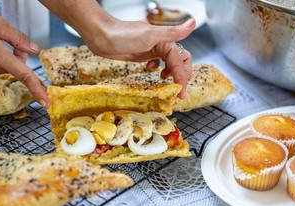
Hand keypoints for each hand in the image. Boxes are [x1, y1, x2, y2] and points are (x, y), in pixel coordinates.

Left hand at [39, 0, 194, 98]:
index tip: (180, 93)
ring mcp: (152, 49)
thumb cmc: (121, 35)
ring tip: (166, 81)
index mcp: (165, 40)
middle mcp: (161, 44)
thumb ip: (172, 32)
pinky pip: (157, 62)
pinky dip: (158, 69)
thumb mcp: (149, 35)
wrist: (101, 35)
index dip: (182, 77)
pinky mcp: (143, 54)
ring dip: (171, 73)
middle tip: (177, 92)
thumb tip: (193, 23)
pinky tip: (151, 71)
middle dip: (180, 76)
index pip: (180, 61)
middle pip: (179, 61)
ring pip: (169, 63)